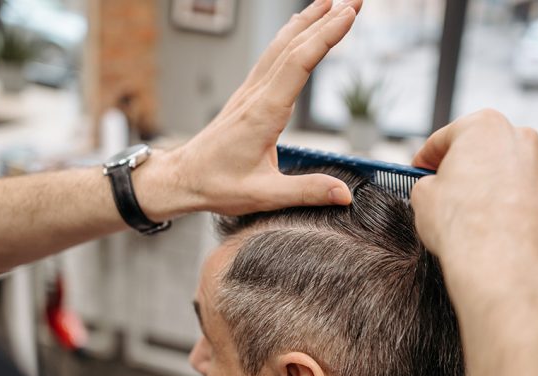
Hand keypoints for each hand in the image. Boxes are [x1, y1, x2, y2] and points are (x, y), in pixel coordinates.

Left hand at [170, 0, 360, 215]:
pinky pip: (271, 57)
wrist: (182, 178)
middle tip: (356, 0)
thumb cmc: (216, 185)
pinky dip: (290, 36)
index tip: (349, 15)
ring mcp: (249, 92)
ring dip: (308, 21)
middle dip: (326, 19)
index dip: (325, 36)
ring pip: (280, 46)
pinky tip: (297, 27)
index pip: (299, 63)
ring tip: (332, 2)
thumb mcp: (264, 194)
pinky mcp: (246, 96)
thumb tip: (344, 194)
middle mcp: (255, 95)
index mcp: (263, 114)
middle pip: (293, 46)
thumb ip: (306, 191)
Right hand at [410, 109, 537, 276]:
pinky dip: (517, 208)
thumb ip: (430, 183)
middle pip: (486, 149)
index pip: (447, 136)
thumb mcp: (422, 196)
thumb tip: (436, 189)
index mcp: (485, 128)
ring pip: (513, 173)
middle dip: (467, 168)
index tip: (422, 169)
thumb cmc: (464, 227)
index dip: (428, 156)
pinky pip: (532, 198)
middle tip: (448, 190)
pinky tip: (499, 227)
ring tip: (474, 215)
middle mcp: (522, 141)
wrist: (501, 265)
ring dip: (494, 188)